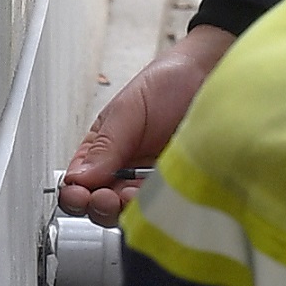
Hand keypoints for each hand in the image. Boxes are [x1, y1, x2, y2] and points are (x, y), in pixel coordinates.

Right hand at [60, 26, 233, 219]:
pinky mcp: (180, 185)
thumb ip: (104, 146)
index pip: (78, 185)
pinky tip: (159, 194)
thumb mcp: (127, 110)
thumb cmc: (167, 84)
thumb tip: (78, 178)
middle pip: (102, 206)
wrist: (210, 73)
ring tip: (132, 196)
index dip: (75, 195)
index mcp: (102, 153)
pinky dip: (160, 206)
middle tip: (106, 198)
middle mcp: (124, 171)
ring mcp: (152, 181)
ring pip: (132, 212)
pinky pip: (166, 206)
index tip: (80, 194)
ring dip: (128, 211)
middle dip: (99, 207)